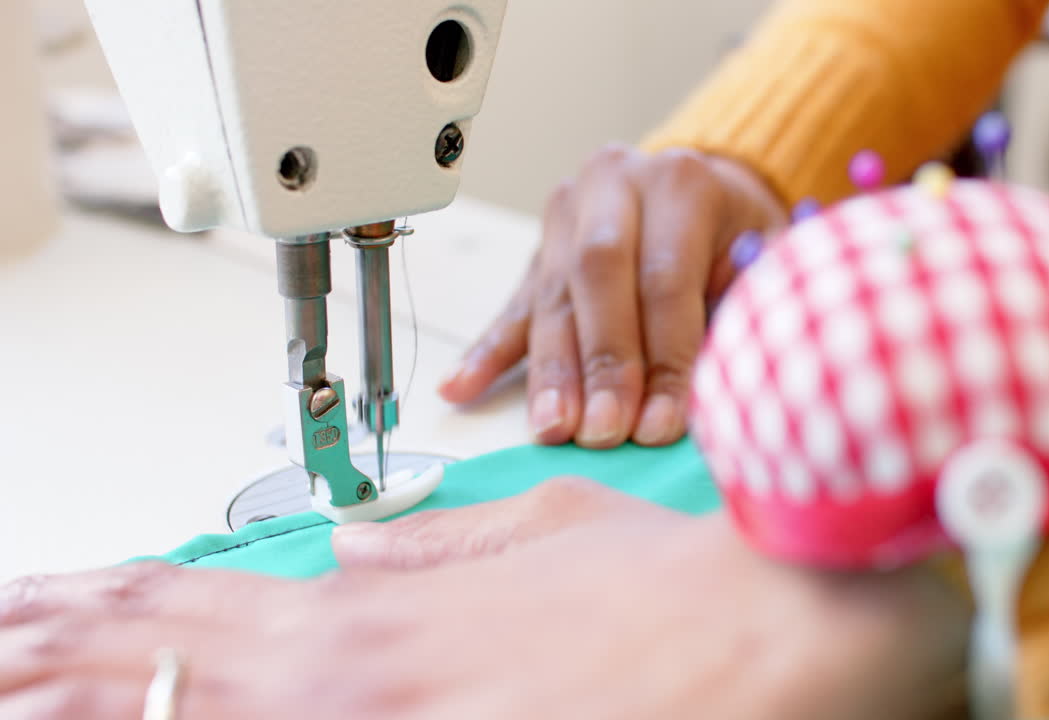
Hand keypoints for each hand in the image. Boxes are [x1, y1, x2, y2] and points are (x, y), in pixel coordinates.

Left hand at [0, 490, 968, 719]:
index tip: (24, 617)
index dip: (90, 617)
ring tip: (20, 686)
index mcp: (374, 612)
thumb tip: (354, 548)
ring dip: (99, 707)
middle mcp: (355, 685)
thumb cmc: (666, 578)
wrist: (771, 631)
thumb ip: (430, 546)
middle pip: (156, 683)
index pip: (187, 613)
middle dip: (53, 668)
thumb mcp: (540, 529)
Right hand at [438, 145, 788, 448]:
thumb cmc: (743, 232)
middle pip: (597, 279)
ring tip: (552, 428)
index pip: (664, 278)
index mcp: (679, 182)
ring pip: (552, 298)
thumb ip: (748, 297)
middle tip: (604, 431)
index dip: (663, 356)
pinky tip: (459, 389)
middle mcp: (614, 185)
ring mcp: (567, 215)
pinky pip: (513, 306)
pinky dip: (489, 353)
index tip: (662, 422)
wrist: (707, 187)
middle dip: (600, 364)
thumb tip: (723, 370)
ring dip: (552, 372)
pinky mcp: (539, 249)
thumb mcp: (767, 249)